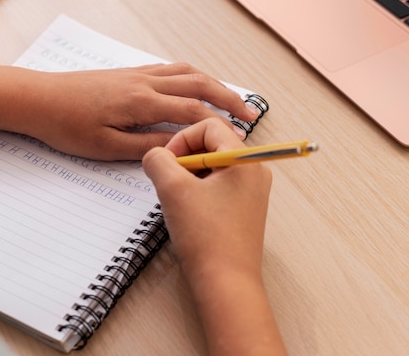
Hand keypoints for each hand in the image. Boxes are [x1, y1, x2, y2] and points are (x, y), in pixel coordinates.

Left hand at [0, 62, 259, 160]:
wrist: (38, 99)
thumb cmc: (67, 125)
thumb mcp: (106, 146)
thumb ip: (146, 146)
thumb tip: (179, 148)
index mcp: (141, 101)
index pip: (192, 109)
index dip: (219, 121)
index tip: (239, 134)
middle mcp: (145, 81)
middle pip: (198, 82)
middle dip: (228, 96)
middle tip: (250, 112)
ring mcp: (137, 73)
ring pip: (186, 71)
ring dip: (213, 82)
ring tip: (230, 98)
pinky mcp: (129, 73)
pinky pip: (170, 68)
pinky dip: (192, 75)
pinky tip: (194, 86)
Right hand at [142, 117, 271, 274]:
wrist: (225, 282)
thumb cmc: (206, 238)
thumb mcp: (173, 190)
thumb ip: (158, 160)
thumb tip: (155, 155)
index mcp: (244, 160)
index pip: (209, 126)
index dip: (182, 139)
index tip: (167, 162)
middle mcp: (254, 171)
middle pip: (212, 144)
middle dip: (184, 160)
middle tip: (169, 182)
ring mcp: (251, 191)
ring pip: (212, 166)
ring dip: (189, 176)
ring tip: (178, 200)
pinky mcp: (244, 209)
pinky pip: (218, 186)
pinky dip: (198, 191)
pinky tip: (188, 212)